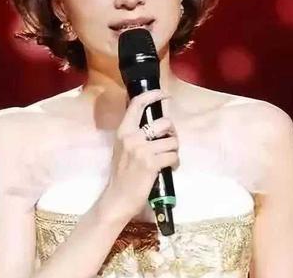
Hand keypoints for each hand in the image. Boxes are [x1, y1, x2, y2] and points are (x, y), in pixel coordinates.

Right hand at [99, 89, 178, 222]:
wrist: (117, 198)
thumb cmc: (121, 174)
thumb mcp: (122, 148)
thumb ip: (133, 134)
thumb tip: (151, 121)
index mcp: (123, 131)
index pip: (137, 104)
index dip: (153, 95)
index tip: (164, 94)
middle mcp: (132, 137)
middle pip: (164, 122)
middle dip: (172, 132)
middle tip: (169, 142)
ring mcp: (142, 150)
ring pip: (172, 141)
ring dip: (174, 150)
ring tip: (168, 158)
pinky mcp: (152, 164)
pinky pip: (173, 156)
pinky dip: (175, 162)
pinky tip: (169, 168)